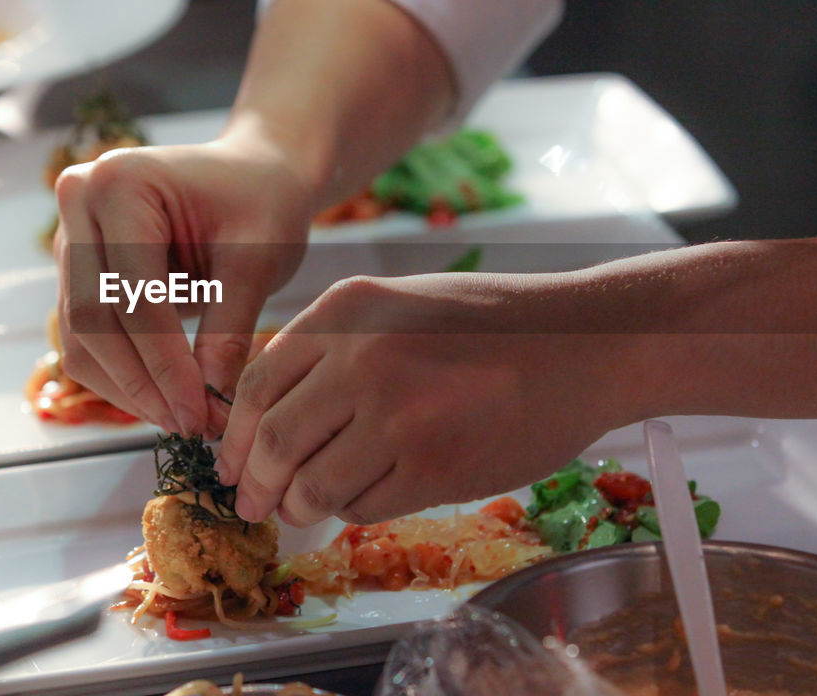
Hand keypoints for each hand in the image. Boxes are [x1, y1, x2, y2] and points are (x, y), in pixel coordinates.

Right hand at [53, 138, 312, 435]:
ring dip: (128, 388)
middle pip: (93, 319)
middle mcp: (78, 203)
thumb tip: (207, 405)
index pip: (134, 296)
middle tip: (191, 427)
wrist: (254, 176)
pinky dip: (123, 375)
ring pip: (81, 337)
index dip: (166, 365)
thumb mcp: (258, 261)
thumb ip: (229, 331)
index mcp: (120, 184)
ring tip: (183, 419)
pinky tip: (166, 398)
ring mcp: (70, 237)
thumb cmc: (262, 202)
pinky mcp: (77, 270)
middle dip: (142, 384)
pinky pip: (87, 337)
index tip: (201, 415)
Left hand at [214, 272, 654, 525]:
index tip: (232, 462)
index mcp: (346, 309)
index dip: (236, 435)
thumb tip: (271, 418)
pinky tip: (364, 498)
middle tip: (251, 504)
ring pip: (313, 484)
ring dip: (299, 507)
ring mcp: (398, 415)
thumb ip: (332, 349)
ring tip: (301, 510)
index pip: (258, 384)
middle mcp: (363, 359)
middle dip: (254, 483)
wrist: (584, 344)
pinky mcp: (435, 467)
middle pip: (275, 441)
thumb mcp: (397, 306)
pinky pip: (364, 506)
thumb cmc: (491, 324)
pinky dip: (352, 511)